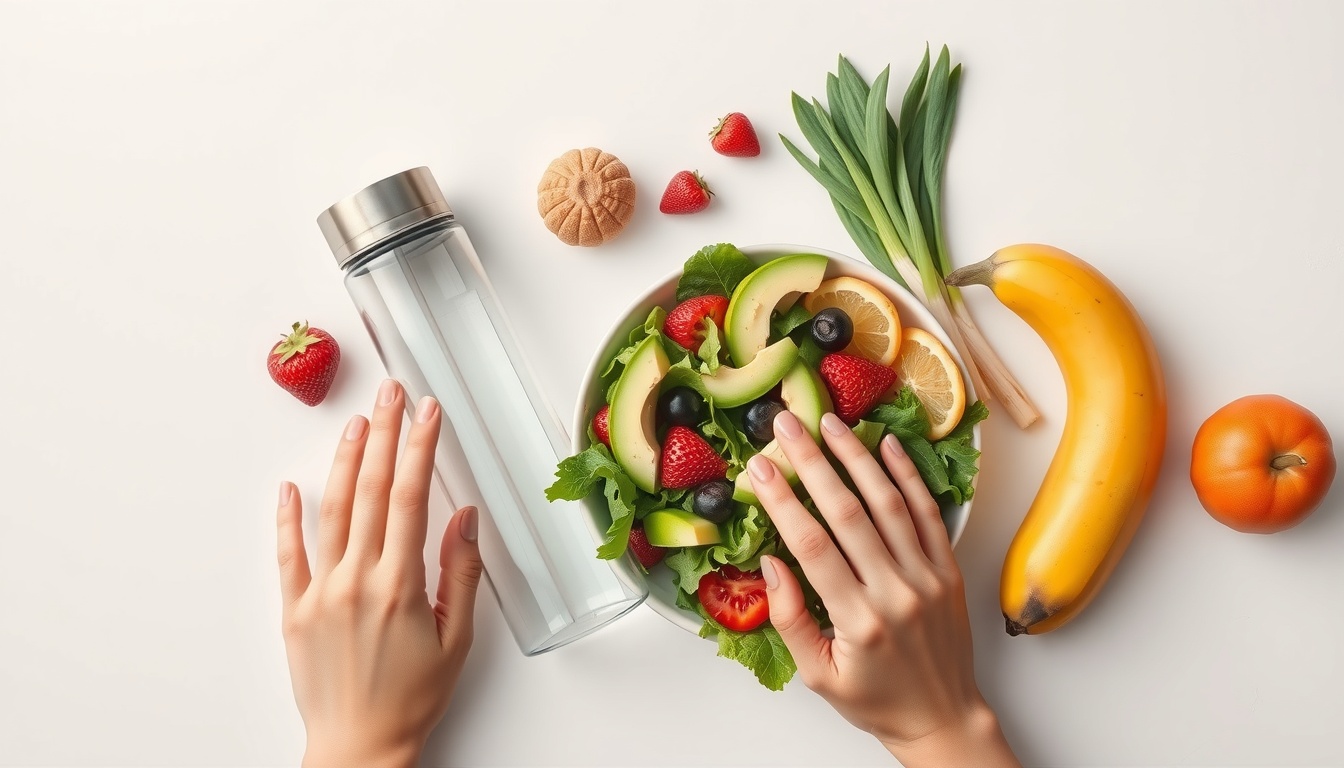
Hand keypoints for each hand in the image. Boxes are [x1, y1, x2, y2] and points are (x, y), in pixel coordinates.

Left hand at [276, 379, 483, 767]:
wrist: (358, 747)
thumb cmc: (410, 699)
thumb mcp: (455, 640)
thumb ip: (460, 574)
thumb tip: (465, 519)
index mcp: (399, 586)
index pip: (409, 497)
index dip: (419, 448)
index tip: (427, 413)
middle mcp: (356, 581)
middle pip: (369, 490)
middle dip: (384, 434)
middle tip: (390, 394)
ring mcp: (320, 592)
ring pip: (332, 511)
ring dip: (344, 460)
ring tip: (355, 422)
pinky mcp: (293, 610)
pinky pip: (288, 554)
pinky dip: (288, 517)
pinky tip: (291, 486)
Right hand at [749, 411, 1018, 767]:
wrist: (943, 717)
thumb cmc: (875, 699)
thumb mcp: (818, 675)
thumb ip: (790, 620)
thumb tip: (770, 564)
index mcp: (857, 621)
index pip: (812, 547)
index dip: (782, 502)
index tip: (758, 468)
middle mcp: (895, 593)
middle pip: (848, 512)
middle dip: (813, 462)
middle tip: (788, 424)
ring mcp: (926, 577)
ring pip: (888, 503)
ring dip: (857, 457)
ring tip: (831, 422)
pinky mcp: (948, 569)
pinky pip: (927, 512)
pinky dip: (908, 475)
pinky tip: (888, 444)